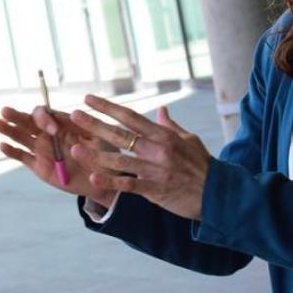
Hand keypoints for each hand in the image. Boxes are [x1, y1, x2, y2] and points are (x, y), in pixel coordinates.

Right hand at [0, 106, 117, 206]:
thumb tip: (74, 113)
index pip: (47, 114)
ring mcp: (42, 149)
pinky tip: (3, 146)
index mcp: (62, 123)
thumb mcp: (100, 139)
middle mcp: (49, 134)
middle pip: (28, 121)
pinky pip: (22, 157)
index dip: (45, 118)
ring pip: (21, 137)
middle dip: (17, 116)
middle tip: (6, 111)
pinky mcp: (39, 166)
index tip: (53, 130)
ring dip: (9, 130)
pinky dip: (12, 152)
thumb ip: (88, 127)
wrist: (104, 181)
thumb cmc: (104, 155)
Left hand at [69, 94, 212, 219]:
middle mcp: (156, 149)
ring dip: (96, 154)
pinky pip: (128, 185)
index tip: (89, 99)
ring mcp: (154, 170)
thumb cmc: (202, 165)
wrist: (218, 193)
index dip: (108, 107)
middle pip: (120, 134)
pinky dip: (111, 182)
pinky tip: (93, 178)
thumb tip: (162, 109)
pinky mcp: (155, 189)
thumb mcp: (189, 140)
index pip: (130, 116)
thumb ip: (171, 125)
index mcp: (163, 135)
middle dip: (95, 124)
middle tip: (74, 115)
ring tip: (75, 148)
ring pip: (119, 160)